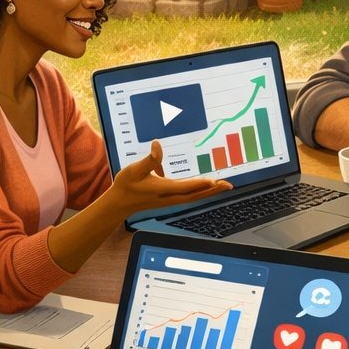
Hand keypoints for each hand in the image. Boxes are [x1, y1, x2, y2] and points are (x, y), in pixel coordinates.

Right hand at [107, 140, 230, 213]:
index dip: (200, 184)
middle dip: (212, 190)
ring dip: (210, 192)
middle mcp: (169, 197)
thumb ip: (149, 159)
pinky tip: (210, 187)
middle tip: (228, 184)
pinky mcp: (171, 200)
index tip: (214, 181)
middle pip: (195, 195)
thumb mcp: (134, 169)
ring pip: (194, 197)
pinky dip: (202, 192)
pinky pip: (190, 196)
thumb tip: (157, 145)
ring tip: (225, 186)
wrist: (120, 203)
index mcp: (162, 189)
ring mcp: (171, 200)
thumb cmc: (126, 185)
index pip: (185, 187)